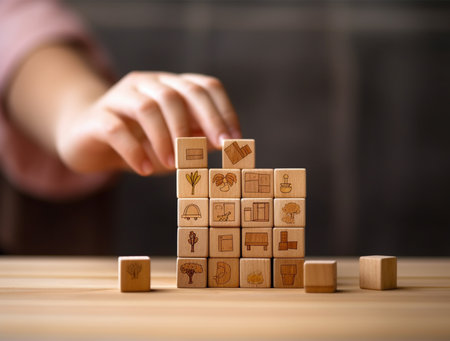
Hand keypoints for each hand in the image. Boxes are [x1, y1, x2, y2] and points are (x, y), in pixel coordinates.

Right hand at [56, 72, 240, 174]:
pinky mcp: (97, 117)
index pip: (204, 86)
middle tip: (210, 151)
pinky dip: (134, 151)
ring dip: (166, 139)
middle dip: (201, 122)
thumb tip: (221, 145)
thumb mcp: (173, 144)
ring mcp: (119, 97)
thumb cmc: (139, 143)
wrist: (87, 139)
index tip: (233, 141)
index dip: (222, 111)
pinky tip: (143, 169)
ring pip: (147, 108)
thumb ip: (195, 142)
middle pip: (179, 93)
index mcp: (171, 87)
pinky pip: (117, 129)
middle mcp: (147, 84)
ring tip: (173, 166)